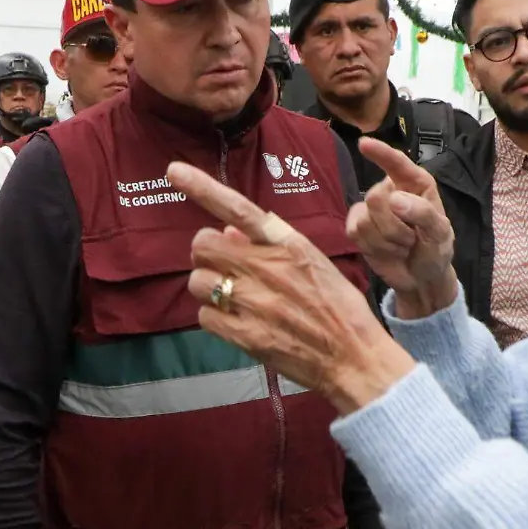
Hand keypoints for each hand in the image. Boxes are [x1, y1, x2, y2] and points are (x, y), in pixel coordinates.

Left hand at [168, 161, 416, 413]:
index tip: (173, 171)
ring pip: (198, 281)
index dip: (202, 188)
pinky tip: (237, 321)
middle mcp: (266, 268)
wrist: (354, 357)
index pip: (238, 209)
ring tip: (235, 298)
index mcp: (287, 244)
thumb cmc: (338, 308)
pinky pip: (205, 315)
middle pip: (202, 245)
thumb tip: (228, 233)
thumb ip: (269, 246)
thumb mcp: (313, 264)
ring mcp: (253, 302)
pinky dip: (216, 318)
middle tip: (226, 267)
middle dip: (208, 254)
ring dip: (210, 288)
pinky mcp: (245, 335)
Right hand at [348, 138, 458, 316]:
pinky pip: (355, 232)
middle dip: (394, 226)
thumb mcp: (440, 232)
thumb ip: (422, 213)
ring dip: (388, 241)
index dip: (381, 153)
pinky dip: (374, 247)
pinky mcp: (357, 227)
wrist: (421, 278)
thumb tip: (394, 199)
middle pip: (376, 198)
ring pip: (366, 219)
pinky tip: (387, 250)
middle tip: (411, 238)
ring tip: (402, 245)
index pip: (397, 163)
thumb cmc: (435, 249)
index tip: (363, 144)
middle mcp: (391, 191)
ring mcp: (371, 209)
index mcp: (415, 184)